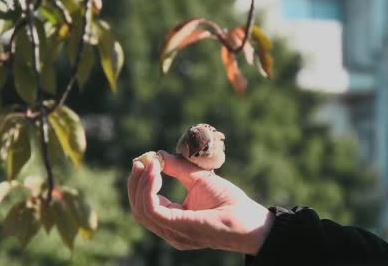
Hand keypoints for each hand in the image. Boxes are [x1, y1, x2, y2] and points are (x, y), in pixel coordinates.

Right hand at [127, 151, 273, 254]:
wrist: (251, 220)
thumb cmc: (230, 203)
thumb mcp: (199, 179)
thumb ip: (179, 168)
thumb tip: (159, 155)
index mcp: (174, 221)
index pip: (146, 205)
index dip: (141, 183)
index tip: (144, 161)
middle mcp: (170, 231)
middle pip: (138, 209)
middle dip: (135, 183)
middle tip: (140, 161)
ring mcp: (173, 232)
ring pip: (141, 209)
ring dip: (141, 183)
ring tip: (150, 164)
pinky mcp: (178, 227)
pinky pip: (151, 209)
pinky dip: (149, 189)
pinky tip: (156, 172)